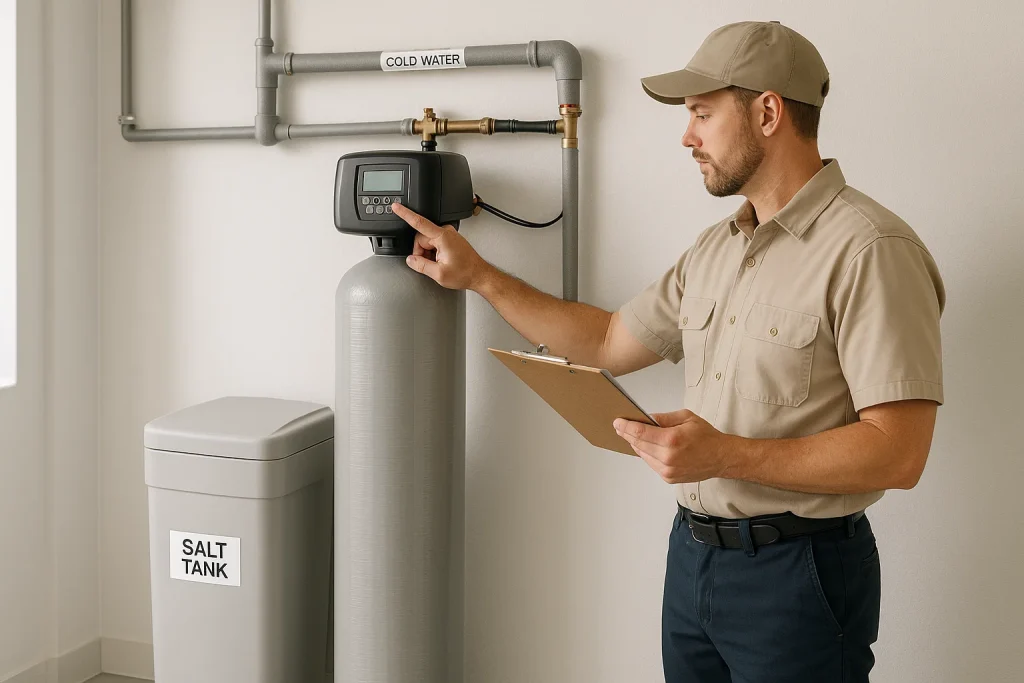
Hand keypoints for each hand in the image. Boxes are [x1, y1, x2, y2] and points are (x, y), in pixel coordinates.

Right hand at [391, 202, 491, 290]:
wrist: (479, 275)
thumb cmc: (465, 273)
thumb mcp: (439, 274)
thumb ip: (421, 266)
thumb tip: (411, 260)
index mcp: (443, 237)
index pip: (419, 222)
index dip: (405, 214)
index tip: (396, 206)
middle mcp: (446, 232)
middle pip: (421, 238)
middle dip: (421, 252)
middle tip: (429, 265)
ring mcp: (448, 235)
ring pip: (427, 242)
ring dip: (428, 254)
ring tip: (438, 265)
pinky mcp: (449, 240)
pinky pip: (434, 244)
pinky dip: (433, 254)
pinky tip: (440, 262)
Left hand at [613, 409, 733, 483]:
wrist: (721, 458)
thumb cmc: (706, 437)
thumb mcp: (686, 417)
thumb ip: (663, 418)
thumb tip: (646, 418)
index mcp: (672, 439)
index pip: (640, 432)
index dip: (626, 426)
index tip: (617, 422)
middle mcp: (668, 457)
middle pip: (638, 444)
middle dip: (627, 434)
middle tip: (620, 427)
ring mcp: (668, 470)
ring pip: (642, 455)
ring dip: (635, 444)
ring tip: (630, 435)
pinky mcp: (669, 477)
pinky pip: (651, 463)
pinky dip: (646, 454)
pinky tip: (645, 446)